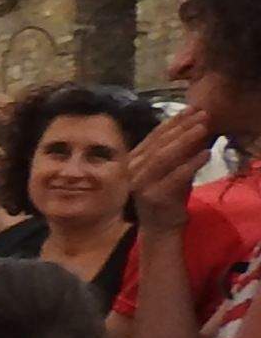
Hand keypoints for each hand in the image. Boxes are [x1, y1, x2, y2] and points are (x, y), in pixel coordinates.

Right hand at [123, 103, 217, 237]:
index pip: (153, 137)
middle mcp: (132, 170)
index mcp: (133, 161)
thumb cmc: (167, 197)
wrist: (160, 229)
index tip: (190, 109)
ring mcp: (140, 184)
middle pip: (159, 144)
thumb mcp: (171, 170)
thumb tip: (195, 126)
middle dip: (182, 127)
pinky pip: (175, 176)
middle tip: (202, 115)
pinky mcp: (153, 196)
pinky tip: (206, 154)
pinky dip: (191, 164)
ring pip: (164, 157)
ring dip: (186, 140)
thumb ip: (178, 152)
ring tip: (204, 128)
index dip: (172, 122)